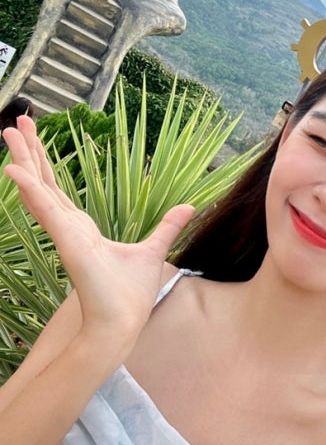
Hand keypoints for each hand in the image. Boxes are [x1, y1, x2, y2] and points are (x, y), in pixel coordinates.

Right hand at [3, 117, 194, 342]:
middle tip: (15, 122)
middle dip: (29, 152)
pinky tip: (15, 170)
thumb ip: (168, 227)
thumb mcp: (153, 251)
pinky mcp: (68, 242)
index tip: (34, 135)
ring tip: (8, 132)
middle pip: (43, 183)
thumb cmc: (131, 296)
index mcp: (81, 229)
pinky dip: (31, 190)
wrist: (124, 322)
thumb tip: (189, 207)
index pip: (57, 188)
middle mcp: (67, 228)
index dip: (45, 163)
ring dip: (23, 161)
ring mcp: (64, 235)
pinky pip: (46, 211)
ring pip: (38, 190)